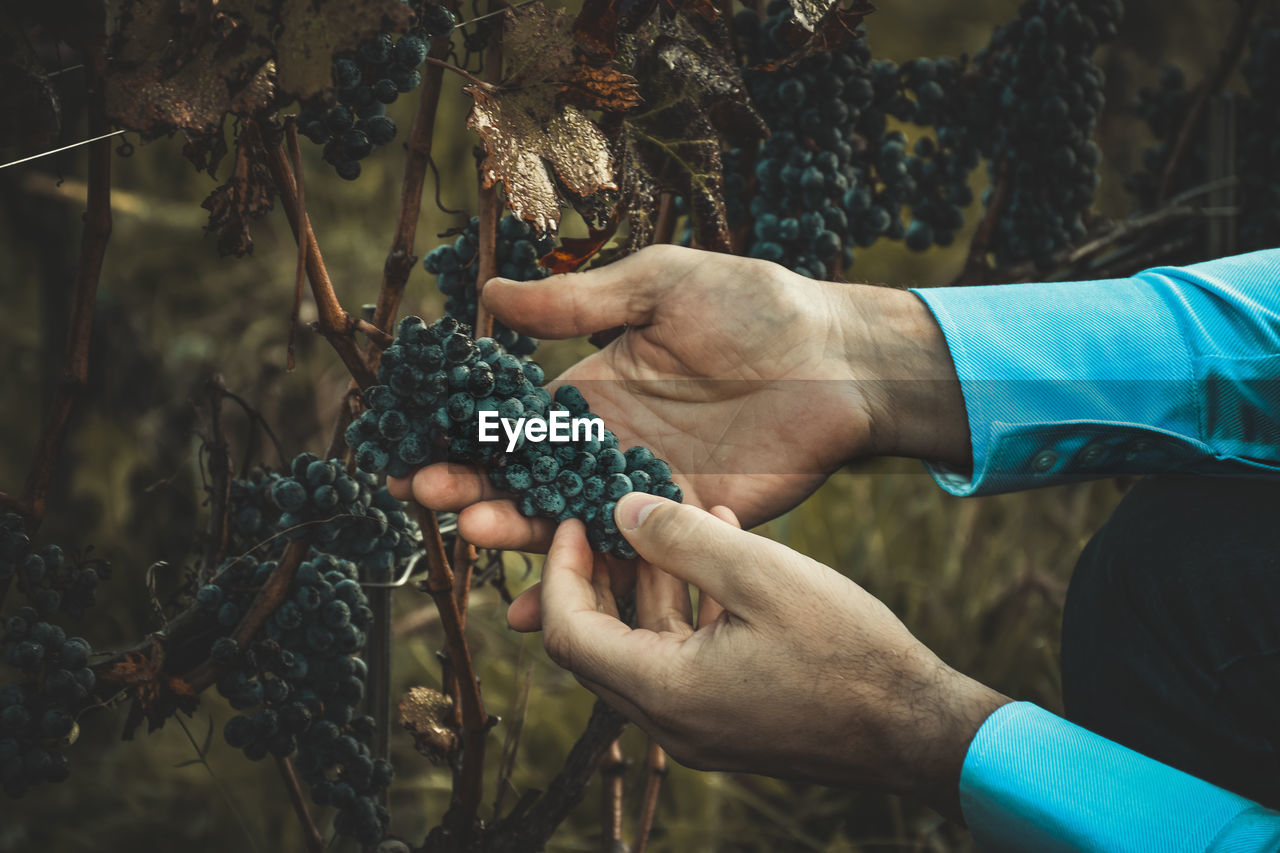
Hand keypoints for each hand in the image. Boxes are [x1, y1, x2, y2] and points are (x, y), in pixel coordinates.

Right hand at [389, 244, 968, 551]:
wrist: (841, 360)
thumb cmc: (754, 307)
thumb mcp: (660, 287)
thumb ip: (579, 304)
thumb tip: (489, 295)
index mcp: (595, 390)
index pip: (514, 421)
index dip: (463, 435)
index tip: (408, 448)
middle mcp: (609, 446)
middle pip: (527, 478)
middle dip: (475, 486)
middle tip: (426, 497)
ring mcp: (646, 491)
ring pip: (568, 524)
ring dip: (519, 533)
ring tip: (475, 533)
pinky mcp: (688, 524)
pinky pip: (629, 561)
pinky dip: (587, 586)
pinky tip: (543, 609)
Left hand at [522, 492, 1007, 821]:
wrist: (917, 726)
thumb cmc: (846, 650)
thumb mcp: (761, 575)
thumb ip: (682, 541)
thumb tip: (619, 511)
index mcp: (666, 693)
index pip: (569, 634)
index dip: (560, 572)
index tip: (574, 521)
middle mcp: (671, 722)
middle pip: (599, 643)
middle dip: (601, 574)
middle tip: (613, 516)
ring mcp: (701, 728)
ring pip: (647, 647)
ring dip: (654, 583)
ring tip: (681, 517)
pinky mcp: (730, 721)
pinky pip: (687, 660)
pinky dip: (692, 608)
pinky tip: (725, 553)